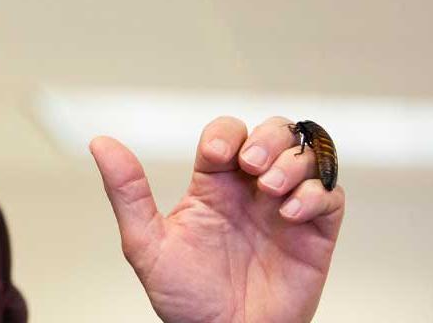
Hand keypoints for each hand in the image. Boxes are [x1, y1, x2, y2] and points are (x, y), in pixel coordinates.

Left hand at [89, 116, 344, 322]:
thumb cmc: (186, 300)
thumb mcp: (147, 244)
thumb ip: (127, 192)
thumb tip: (100, 143)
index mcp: (213, 186)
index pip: (226, 134)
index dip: (225, 132)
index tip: (216, 154)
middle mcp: (251, 191)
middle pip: (273, 132)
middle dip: (266, 138)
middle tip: (251, 166)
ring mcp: (284, 209)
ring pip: (305, 155)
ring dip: (292, 161)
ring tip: (270, 188)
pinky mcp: (314, 234)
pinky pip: (331, 196)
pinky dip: (316, 194)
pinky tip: (290, 213)